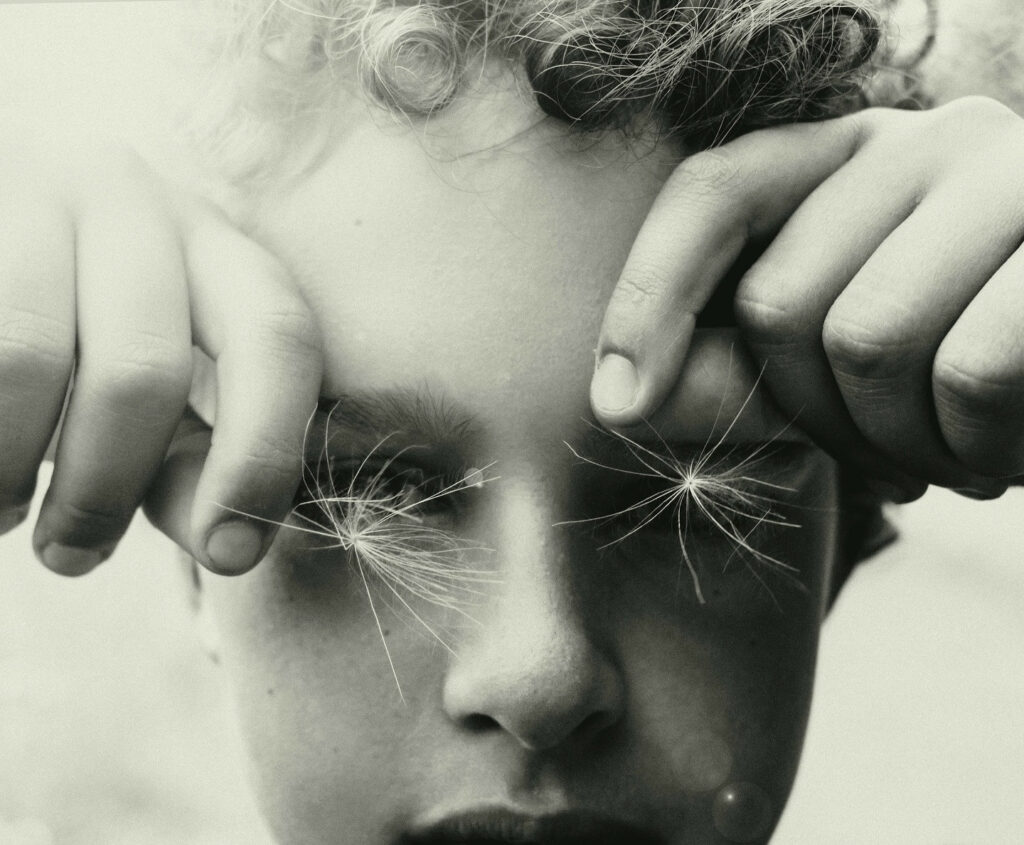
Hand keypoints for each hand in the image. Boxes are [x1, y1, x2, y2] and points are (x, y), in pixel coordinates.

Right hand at [0, 134, 321, 573]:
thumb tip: (226, 544)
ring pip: (28, 359)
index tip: (230, 553)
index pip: (277, 336)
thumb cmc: (94, 329)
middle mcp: (135, 205)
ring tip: (4, 514)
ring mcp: (33, 195)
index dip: (264, 455)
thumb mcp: (168, 390)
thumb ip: (204, 461)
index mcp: (218, 249)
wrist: (8, 230)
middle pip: (142, 369)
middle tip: (73, 555)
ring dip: (8, 471)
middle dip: (105, 492)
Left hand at [590, 96, 1023, 499]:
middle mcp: (931, 139)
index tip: (616, 406)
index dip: (647, 299)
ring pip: (867, 339)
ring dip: (898, 444)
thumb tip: (623, 399)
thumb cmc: (981, 379)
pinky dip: (977, 452)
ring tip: (951, 457)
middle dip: (816, 420)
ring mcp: (1017, 171)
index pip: (714, 194)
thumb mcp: (847, 373)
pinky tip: (1006, 458)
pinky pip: (970, 373)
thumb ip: (741, 368)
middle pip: (778, 301)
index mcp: (856, 158)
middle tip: (885, 455)